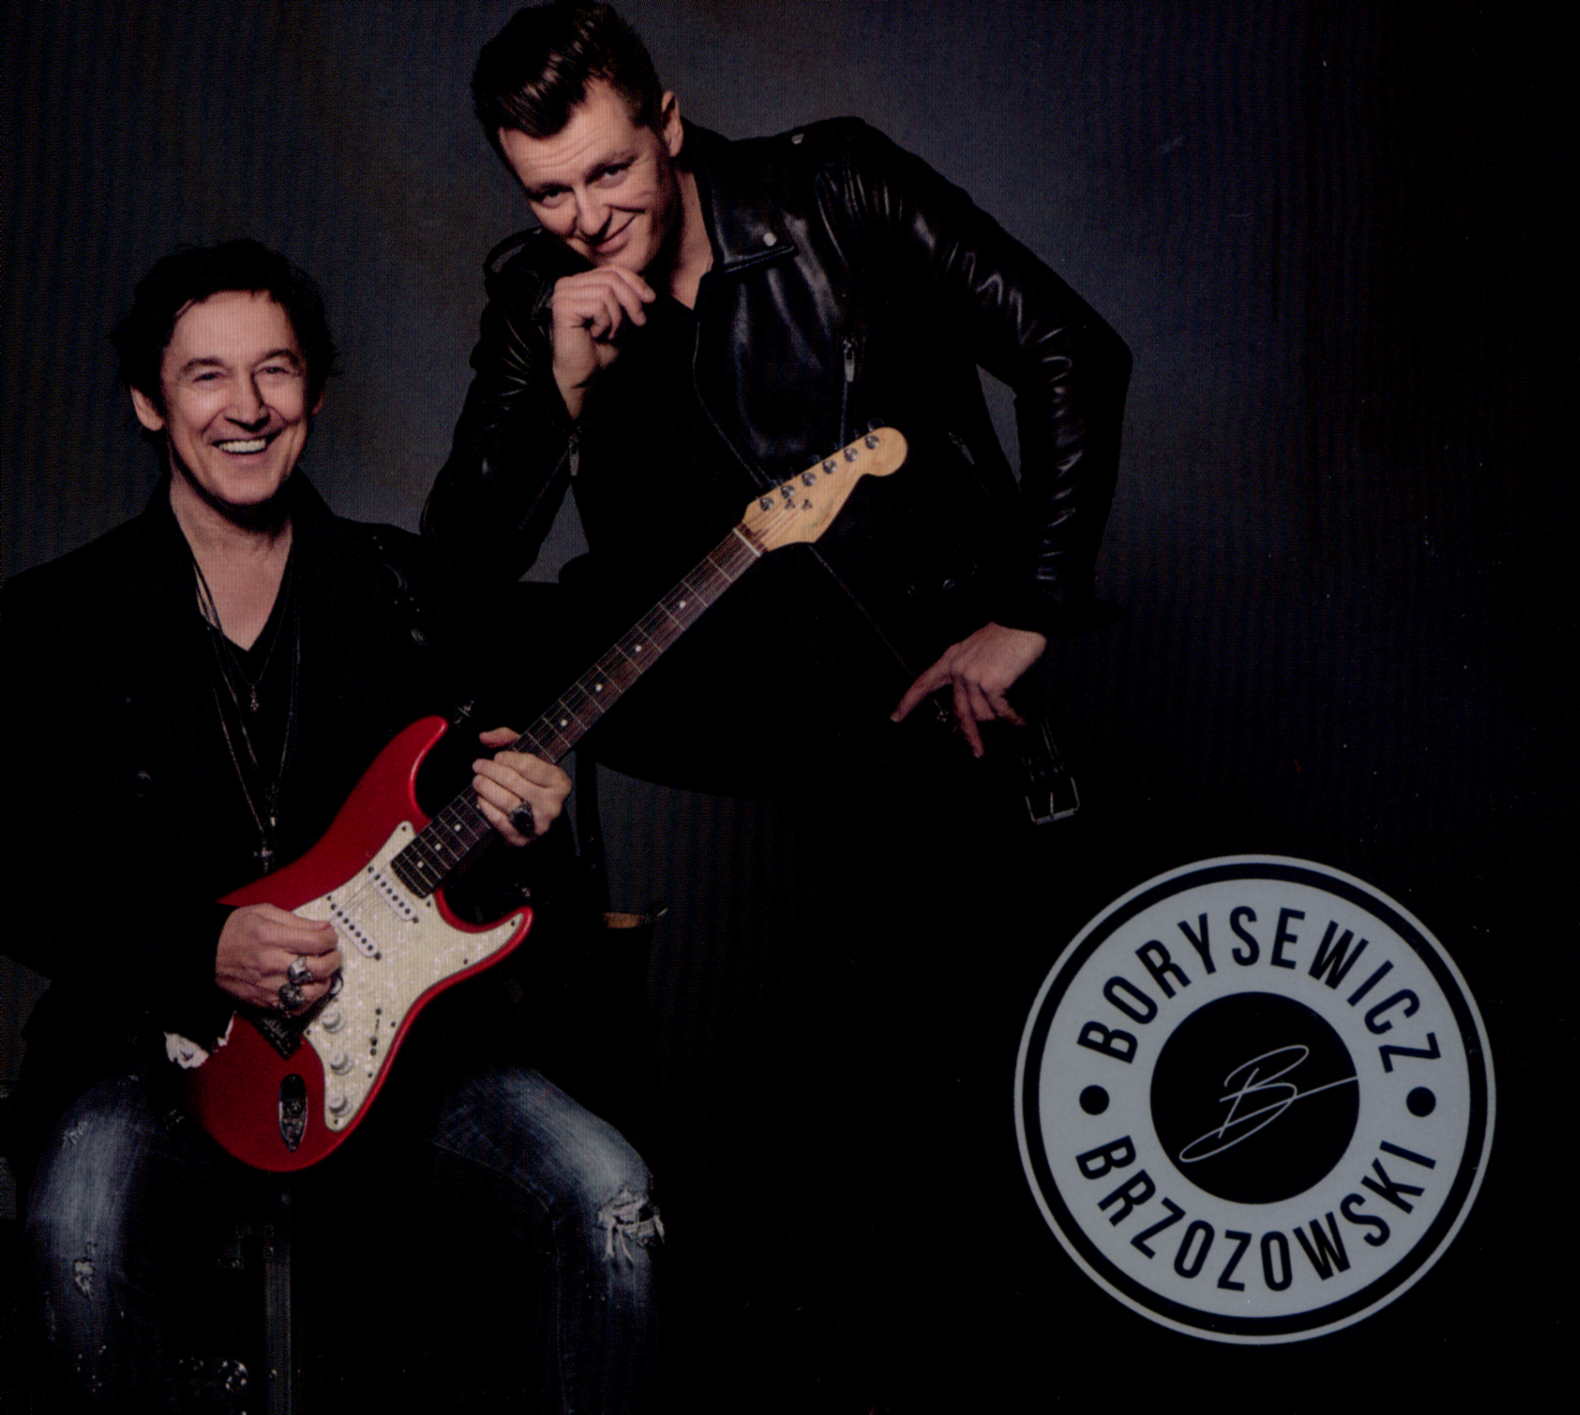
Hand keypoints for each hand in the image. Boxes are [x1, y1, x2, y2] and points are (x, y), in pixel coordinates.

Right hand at [215, 903, 341, 1010]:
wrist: (205, 951)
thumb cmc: (234, 930)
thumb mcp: (265, 913)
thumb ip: (298, 921)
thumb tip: (324, 928)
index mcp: (272, 938)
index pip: (317, 942)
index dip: (331, 939)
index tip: (330, 937)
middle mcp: (271, 963)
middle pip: (319, 968)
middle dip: (333, 960)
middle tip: (332, 955)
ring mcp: (268, 985)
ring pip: (311, 992)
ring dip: (324, 982)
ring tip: (321, 973)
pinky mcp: (263, 1000)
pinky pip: (294, 1008)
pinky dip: (307, 1000)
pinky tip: (307, 988)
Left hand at [473, 726, 571, 846]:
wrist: (544, 821)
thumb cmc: (535, 785)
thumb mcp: (531, 757)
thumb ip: (509, 739)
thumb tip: (484, 737)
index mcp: (559, 782)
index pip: (528, 765)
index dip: (508, 758)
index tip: (497, 757)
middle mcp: (551, 803)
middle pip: (513, 781)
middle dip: (490, 771)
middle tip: (478, 766)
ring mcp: (537, 822)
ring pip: (504, 800)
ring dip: (485, 787)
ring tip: (477, 780)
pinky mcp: (522, 838)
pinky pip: (499, 820)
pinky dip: (486, 807)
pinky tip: (481, 799)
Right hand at [550, 268, 655, 416]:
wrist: (583, 376)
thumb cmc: (599, 351)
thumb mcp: (620, 320)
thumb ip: (628, 300)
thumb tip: (647, 289)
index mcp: (580, 284)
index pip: (612, 270)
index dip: (635, 283)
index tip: (651, 299)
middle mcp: (568, 284)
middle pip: (612, 278)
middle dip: (631, 301)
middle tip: (638, 322)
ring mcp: (563, 294)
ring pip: (607, 291)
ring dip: (617, 318)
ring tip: (609, 334)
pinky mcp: (563, 306)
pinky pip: (598, 305)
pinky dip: (605, 323)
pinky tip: (595, 335)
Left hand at [891, 622, 1047, 757]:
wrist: (1023, 621)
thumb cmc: (1005, 635)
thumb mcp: (976, 649)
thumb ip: (967, 673)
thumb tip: (970, 703)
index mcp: (951, 659)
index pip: (923, 683)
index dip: (908, 702)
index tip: (897, 716)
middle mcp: (958, 669)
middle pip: (958, 711)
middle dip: (970, 734)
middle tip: (977, 750)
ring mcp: (973, 677)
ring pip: (981, 713)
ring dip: (998, 718)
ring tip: (1012, 718)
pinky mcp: (990, 683)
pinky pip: (1000, 711)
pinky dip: (1012, 718)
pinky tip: (1019, 721)